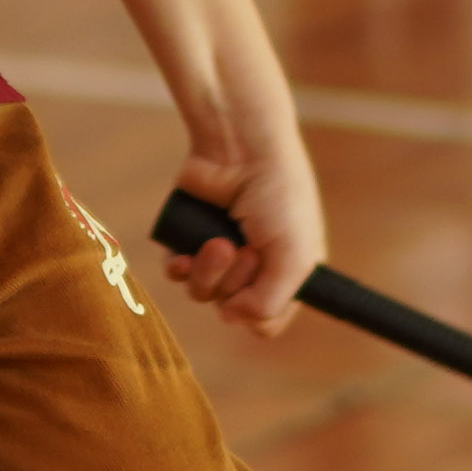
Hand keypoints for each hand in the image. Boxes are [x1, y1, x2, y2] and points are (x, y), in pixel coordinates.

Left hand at [158, 134, 326, 341]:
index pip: (269, 320)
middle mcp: (254, 266)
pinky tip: (185, 253)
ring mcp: (219, 253)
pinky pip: (177, 274)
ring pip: (201, 294)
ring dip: (207, 272)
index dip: (260, 313)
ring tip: (216, 241)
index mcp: (288, 272)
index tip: (263, 287)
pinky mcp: (188, 238)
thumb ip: (269, 303)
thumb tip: (229, 317)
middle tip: (245, 247)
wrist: (239, 149)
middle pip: (231, 309)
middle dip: (234, 282)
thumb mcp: (294, 257)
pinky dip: (179, 268)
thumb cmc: (278, 197)